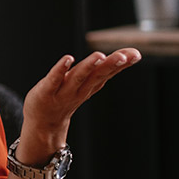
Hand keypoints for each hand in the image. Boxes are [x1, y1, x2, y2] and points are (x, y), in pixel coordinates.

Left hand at [19, 48, 141, 160]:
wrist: (43, 124)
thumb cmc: (66, 98)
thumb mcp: (87, 83)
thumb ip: (105, 68)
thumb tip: (129, 54)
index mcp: (90, 86)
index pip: (107, 74)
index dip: (121, 64)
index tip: (135, 54)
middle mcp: (79, 89)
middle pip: (96, 76)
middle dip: (110, 66)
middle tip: (123, 57)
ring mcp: (62, 92)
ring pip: (78, 77)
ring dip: (89, 67)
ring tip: (100, 56)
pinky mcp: (45, 91)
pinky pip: (54, 80)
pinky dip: (60, 69)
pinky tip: (68, 58)